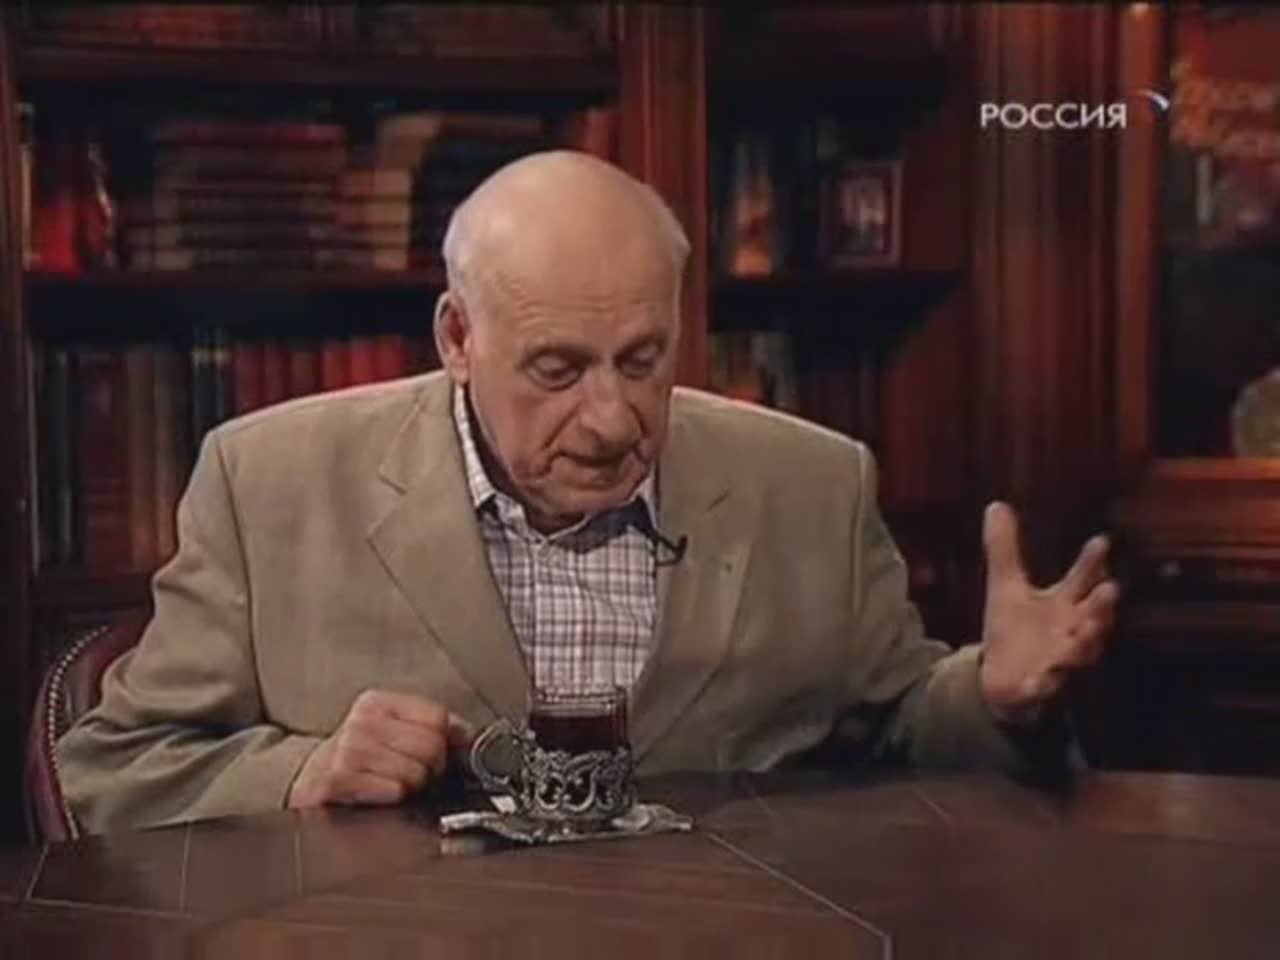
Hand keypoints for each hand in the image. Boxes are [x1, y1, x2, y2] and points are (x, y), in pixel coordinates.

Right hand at [288, 690, 473, 808]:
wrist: (306, 781)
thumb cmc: (355, 757)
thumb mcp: (388, 729)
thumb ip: (431, 725)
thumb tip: (471, 735)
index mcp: (377, 702)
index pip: (437, 717)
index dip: (446, 741)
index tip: (438, 753)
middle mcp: (361, 722)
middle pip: (431, 745)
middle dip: (432, 768)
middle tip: (415, 775)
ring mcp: (347, 750)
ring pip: (416, 773)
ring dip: (412, 787)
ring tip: (391, 784)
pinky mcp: (337, 780)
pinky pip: (394, 792)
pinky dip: (393, 798)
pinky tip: (377, 793)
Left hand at [978, 502, 1119, 723]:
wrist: (1002, 676)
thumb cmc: (1014, 627)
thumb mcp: (1005, 585)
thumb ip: (1003, 549)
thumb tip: (995, 504)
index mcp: (1064, 605)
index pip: (1083, 580)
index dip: (1092, 563)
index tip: (1101, 541)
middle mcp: (1071, 631)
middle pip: (1093, 617)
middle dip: (1100, 606)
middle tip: (1109, 589)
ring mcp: (1060, 661)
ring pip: (1079, 653)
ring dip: (1083, 643)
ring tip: (1084, 630)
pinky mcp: (1041, 686)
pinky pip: (1044, 687)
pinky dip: (1042, 685)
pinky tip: (1036, 681)